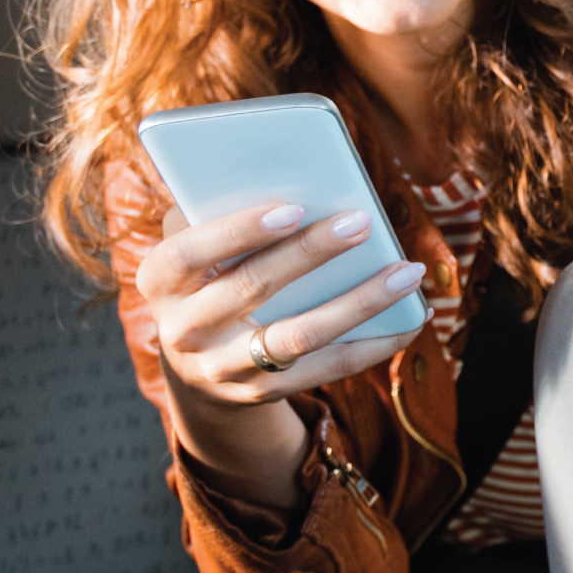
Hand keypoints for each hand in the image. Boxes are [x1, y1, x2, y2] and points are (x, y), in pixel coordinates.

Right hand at [136, 200, 426, 510]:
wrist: (197, 366)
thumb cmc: (209, 277)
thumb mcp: (198, 248)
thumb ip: (223, 213)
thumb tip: (295, 179)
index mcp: (160, 281)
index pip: (190, 252)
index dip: (240, 230)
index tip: (294, 207)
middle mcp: (184, 329)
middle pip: (252, 288)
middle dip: (312, 252)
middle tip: (363, 221)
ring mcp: (223, 367)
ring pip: (300, 335)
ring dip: (360, 302)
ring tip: (406, 271)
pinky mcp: (263, 393)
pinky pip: (328, 368)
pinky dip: (376, 343)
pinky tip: (412, 317)